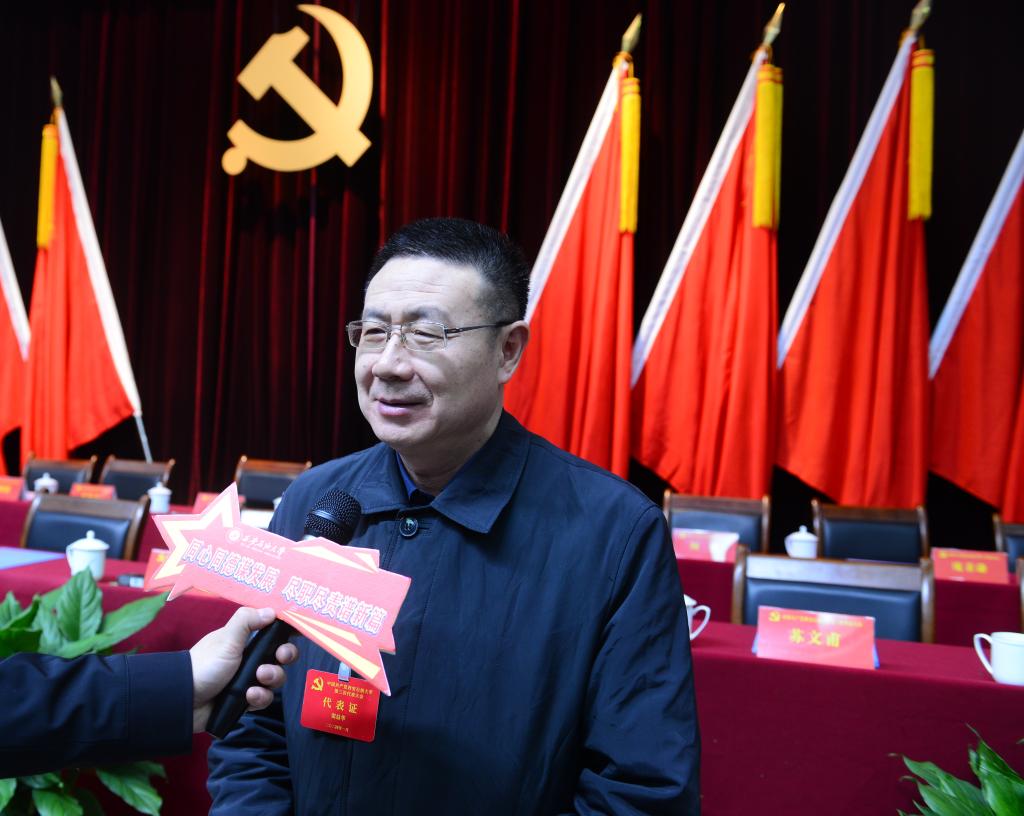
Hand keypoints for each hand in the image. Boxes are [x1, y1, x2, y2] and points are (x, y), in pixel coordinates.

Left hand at [189, 607, 298, 732]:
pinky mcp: (245, 701)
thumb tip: (272, 610)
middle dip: (285, 656)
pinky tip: (248, 696)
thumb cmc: (204, 664)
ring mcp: (248, 681)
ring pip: (275, 678)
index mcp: (245, 640)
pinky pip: (264, 699)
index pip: (272, 632)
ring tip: (258, 679)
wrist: (184, 701)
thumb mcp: (226, 638)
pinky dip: (259, 697)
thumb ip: (247, 621)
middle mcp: (249, 659)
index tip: (295, 632)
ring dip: (272, 678)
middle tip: (280, 656)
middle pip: (280, 656)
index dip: (286, 633)